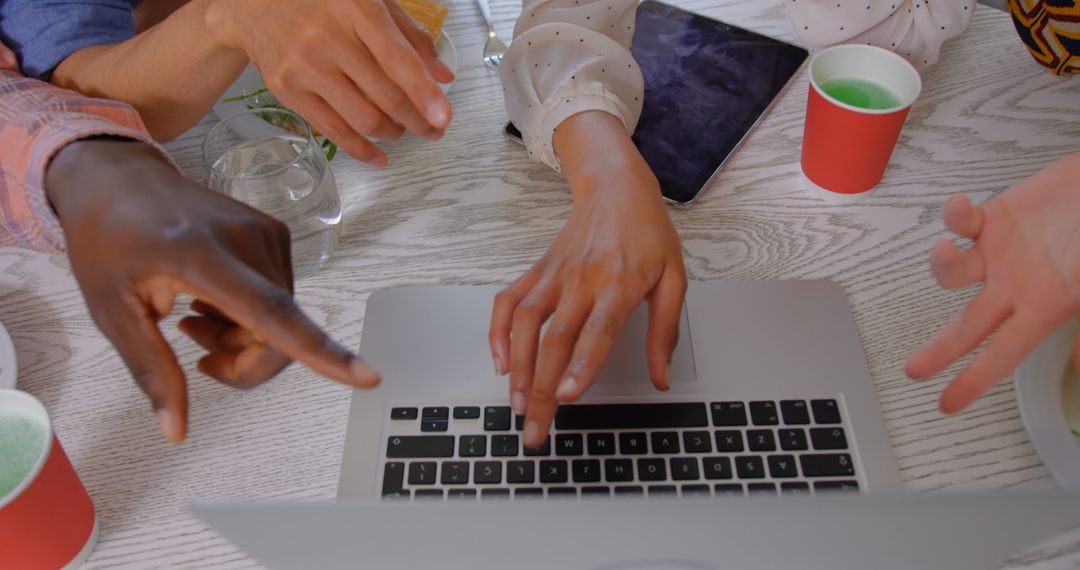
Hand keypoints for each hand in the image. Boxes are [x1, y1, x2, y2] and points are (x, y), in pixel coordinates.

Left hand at [45, 139, 379, 443]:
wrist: (118, 178)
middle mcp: (246, 239)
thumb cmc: (108, 241)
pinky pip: (280, 299)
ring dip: (245, 338)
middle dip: (245, 361)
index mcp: (201, 254)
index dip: (319, 351)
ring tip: (194, 317)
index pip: (271, 311)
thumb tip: (175, 431)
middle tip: (196, 354)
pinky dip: (252, 316)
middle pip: (280, 332)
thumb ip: (151, 370)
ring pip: (283, 320)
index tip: (366, 376)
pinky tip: (212, 301)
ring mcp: (266, 233)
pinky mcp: (275, 234)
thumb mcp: (112, 311)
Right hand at [212, 0, 454, 164]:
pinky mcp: (286, 88)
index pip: (399, 61)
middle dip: (418, 121)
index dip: (425, 94)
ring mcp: (305, 65)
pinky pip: (332, 131)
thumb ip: (410, 35)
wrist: (252, 1)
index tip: (443, 118)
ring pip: (363, 119)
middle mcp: (329, 37)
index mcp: (355, 9)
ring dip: (393, 133)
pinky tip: (379, 155)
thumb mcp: (370, 0)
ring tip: (403, 131)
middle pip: (386, 96)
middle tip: (434, 130)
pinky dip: (361, 150)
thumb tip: (442, 76)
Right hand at [489, 112, 686, 447]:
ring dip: (517, 369)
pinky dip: (498, 333)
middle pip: (555, 340)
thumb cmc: (649, 235)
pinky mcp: (537, 272)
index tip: (567, 396)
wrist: (616, 189)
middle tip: (535, 431)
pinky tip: (500, 363)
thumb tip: (662, 380)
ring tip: (517, 406)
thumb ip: (665, 331)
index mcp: (620, 282)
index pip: (597, 330)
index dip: (580, 365)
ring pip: (525, 325)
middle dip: (542, 390)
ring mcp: (554, 276)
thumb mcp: (674, 279)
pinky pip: (508, 303)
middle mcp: (581, 280)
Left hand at [906, 152, 1079, 412]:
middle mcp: (1014, 286)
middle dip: (940, 350)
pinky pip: (960, 221)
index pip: (1004, 354)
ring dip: (942, 265)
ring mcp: (999, 254)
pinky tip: (959, 207)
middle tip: (914, 371)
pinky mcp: (993, 218)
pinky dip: (954, 215)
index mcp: (1043, 308)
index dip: (975, 380)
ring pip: (952, 272)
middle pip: (966, 326)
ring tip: (945, 251)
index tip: (948, 406)